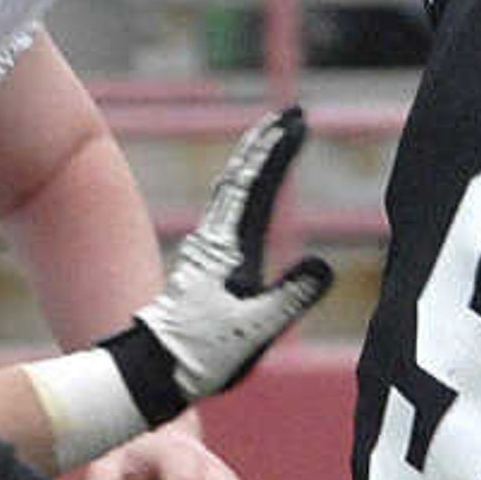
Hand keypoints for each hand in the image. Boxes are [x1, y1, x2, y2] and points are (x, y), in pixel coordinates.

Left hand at [102, 108, 334, 424]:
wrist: (156, 367)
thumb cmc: (203, 352)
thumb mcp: (257, 329)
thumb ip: (292, 297)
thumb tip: (325, 266)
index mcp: (231, 248)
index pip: (259, 186)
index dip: (279, 151)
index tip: (300, 122)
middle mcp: (216, 237)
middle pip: (242, 174)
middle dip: (268, 140)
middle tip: (292, 112)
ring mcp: (208, 246)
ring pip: (233, 186)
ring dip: (255, 157)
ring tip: (273, 135)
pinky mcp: (206, 259)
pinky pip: (228, 206)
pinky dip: (244, 183)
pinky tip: (247, 183)